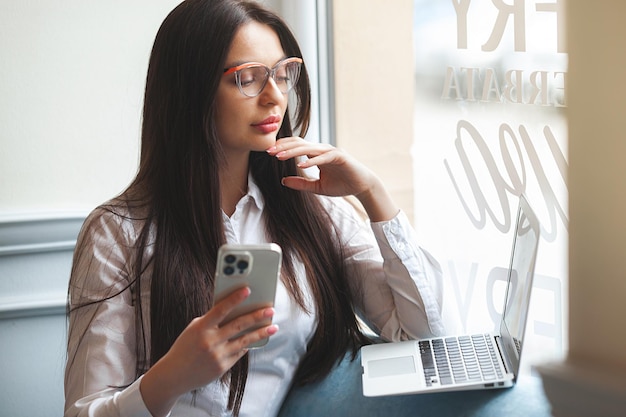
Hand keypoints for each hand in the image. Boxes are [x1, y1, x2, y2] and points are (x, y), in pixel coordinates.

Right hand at [140, 287, 277, 416]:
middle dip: (257, 316)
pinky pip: (239, 353)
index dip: (234, 299)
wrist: (174, 374)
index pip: (220, 310)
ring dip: (260, 333)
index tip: (248, 290)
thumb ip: (212, 320)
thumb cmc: (185, 346)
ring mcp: (217, 355)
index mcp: (201, 328)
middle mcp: (210, 341)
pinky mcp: (222, 367)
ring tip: (273, 326)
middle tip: (270, 310)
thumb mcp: (194, 329)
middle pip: (238, 325)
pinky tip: (256, 339)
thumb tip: (235, 311)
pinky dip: (247, 345)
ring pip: (244, 341)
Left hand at [267, 137, 374, 196]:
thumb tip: (283, 181)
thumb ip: (301, 183)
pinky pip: (323, 157)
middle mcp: (322, 150)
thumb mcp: (317, 187)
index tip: (269, 153)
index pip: (296, 146)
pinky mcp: (340, 157)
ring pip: (309, 148)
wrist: (362, 187)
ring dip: (293, 152)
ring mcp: (331, 152)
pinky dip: (312, 160)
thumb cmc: (341, 185)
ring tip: (280, 157)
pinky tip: (301, 165)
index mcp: (316, 154)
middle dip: (283, 147)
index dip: (283, 148)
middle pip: (299, 144)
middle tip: (269, 151)